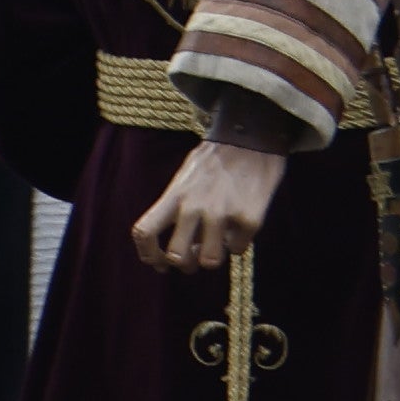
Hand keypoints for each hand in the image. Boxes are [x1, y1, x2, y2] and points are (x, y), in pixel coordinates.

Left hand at [133, 140, 283, 273]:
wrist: (254, 136)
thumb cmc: (217, 159)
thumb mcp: (186, 176)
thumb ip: (177, 206)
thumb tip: (178, 247)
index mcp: (175, 194)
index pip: (145, 231)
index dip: (148, 254)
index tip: (158, 263)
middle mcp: (194, 206)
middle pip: (177, 256)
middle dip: (185, 264)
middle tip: (193, 259)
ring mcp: (222, 213)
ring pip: (210, 261)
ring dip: (213, 256)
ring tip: (219, 242)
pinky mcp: (249, 219)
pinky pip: (238, 249)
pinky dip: (239, 242)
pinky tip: (240, 225)